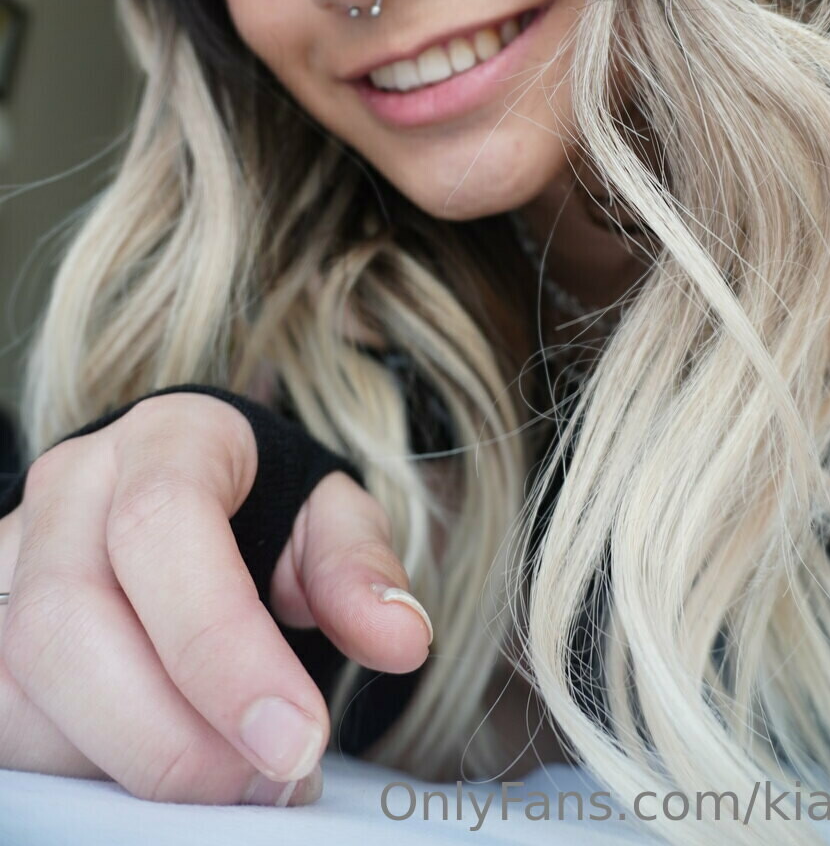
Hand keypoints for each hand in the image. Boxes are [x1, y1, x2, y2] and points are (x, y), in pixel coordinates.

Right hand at [0, 393, 430, 804]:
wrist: (188, 492)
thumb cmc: (265, 506)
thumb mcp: (328, 517)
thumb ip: (360, 568)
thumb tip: (401, 635)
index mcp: (167, 436)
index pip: (162, 525)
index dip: (220, 646)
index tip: (294, 739)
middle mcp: (71, 486)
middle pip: (68, 620)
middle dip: (171, 736)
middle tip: (268, 781)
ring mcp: (11, 556)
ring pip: (21, 683)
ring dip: (125, 761)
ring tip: (228, 779)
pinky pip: (2, 721)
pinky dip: (79, 766)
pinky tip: (154, 767)